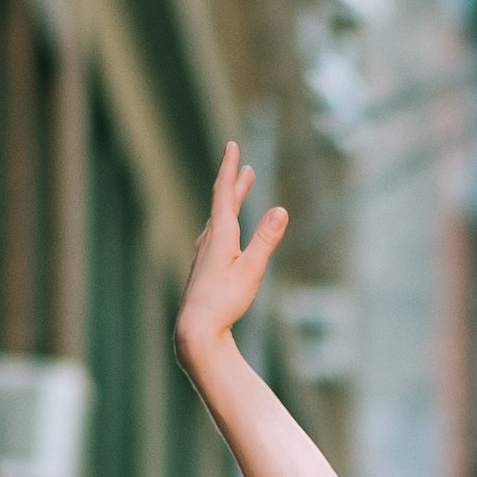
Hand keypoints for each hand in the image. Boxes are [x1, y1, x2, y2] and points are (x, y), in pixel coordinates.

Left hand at [174, 140, 287, 371]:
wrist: (195, 330)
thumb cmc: (224, 301)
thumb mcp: (252, 269)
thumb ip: (266, 239)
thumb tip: (281, 210)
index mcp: (219, 235)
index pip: (224, 193)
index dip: (230, 169)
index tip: (232, 146)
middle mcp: (208, 240)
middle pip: (221, 204)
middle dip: (234, 183)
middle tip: (244, 166)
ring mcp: (203, 255)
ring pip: (217, 220)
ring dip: (229, 202)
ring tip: (238, 192)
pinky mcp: (203, 269)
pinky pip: (214, 235)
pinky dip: (224, 223)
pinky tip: (224, 233)